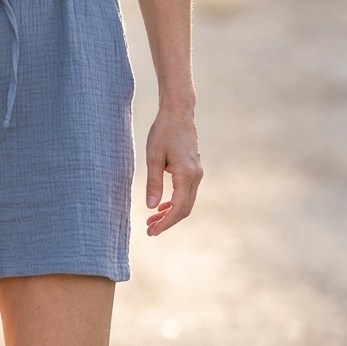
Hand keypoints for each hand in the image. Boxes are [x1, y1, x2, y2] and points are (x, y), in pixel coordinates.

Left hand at [145, 110, 202, 235]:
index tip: (151, 232)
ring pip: (186, 202)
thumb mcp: (153, 157)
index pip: (178, 208)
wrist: (178, 113)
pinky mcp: (194, 169)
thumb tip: (151, 207)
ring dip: (170, 213)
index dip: (165, 223)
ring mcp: (197, 173)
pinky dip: (175, 202)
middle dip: (167, 222)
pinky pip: (186, 193)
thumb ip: (153, 183)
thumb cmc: (163, 132)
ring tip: (152, 221)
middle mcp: (196, 176)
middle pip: (185, 209)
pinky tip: (162, 206)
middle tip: (149, 230)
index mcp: (186, 175)